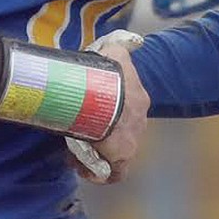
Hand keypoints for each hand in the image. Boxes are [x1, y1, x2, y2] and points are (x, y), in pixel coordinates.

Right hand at [65, 30, 147, 182]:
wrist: (103, 95)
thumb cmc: (104, 74)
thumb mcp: (112, 54)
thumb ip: (116, 49)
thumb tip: (112, 46)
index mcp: (138, 98)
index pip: (128, 109)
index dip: (110, 117)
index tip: (92, 119)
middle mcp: (139, 118)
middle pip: (122, 131)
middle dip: (103, 135)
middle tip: (82, 136)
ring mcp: (134, 135)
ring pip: (118, 150)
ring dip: (100, 152)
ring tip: (78, 152)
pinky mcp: (124, 153)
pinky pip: (117, 170)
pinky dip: (102, 172)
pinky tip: (85, 170)